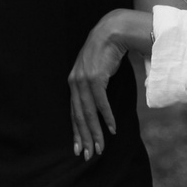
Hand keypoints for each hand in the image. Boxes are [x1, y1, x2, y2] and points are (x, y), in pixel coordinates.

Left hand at [69, 9, 140, 161]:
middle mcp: (75, 83)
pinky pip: (100, 103)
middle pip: (79, 117)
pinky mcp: (95, 78)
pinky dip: (106, 117)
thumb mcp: (96, 71)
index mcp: (73, 83)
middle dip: (84, 138)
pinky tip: (111, 129)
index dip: (76, 132)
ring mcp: (84, 81)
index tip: (78, 147)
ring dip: (95, 132)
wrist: (113, 32)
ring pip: (88, 113)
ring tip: (99, 148)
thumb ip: (94, 86)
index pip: (73, 113)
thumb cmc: (107, 51)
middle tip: (87, 155)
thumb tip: (99, 103)